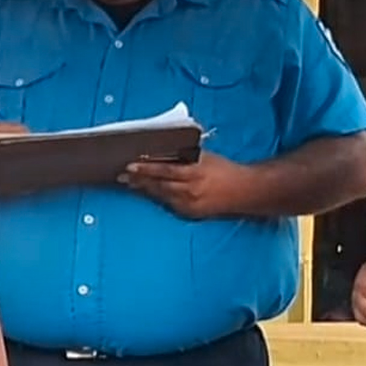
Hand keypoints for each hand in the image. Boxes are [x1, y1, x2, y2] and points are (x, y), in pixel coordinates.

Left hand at [119, 150, 250, 218]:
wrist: (245, 191)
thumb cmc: (223, 169)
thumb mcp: (204, 157)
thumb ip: (183, 156)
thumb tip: (160, 151)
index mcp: (195, 172)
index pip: (164, 170)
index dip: (146, 168)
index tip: (130, 164)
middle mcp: (191, 190)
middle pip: (158, 185)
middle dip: (138, 180)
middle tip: (121, 175)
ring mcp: (189, 204)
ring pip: (160, 196)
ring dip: (143, 189)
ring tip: (128, 183)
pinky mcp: (190, 214)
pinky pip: (168, 204)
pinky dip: (157, 197)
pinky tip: (146, 192)